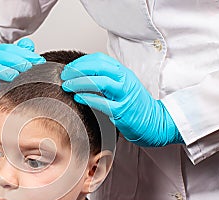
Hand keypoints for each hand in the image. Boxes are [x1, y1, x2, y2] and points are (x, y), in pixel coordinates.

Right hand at [0, 38, 44, 111]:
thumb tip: (29, 44)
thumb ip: (23, 53)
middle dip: (14, 60)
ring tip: (15, 75)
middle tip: (27, 66)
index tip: (38, 60)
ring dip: (1, 70)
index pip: (8, 49)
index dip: (23, 53)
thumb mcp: (17, 64)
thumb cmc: (7, 78)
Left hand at [61, 53, 182, 146]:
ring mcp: (124, 95)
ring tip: (67, 86)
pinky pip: (102, 102)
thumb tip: (82, 76)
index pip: (100, 59)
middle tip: (64, 75)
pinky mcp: (122, 111)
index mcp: (123, 72)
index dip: (82, 62)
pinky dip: (88, 98)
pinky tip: (78, 98)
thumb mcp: (122, 86)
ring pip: (99, 82)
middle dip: (77, 69)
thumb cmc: (135, 105)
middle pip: (98, 67)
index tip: (69, 68)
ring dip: (79, 82)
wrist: (154, 121)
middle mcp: (124, 80)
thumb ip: (106, 79)